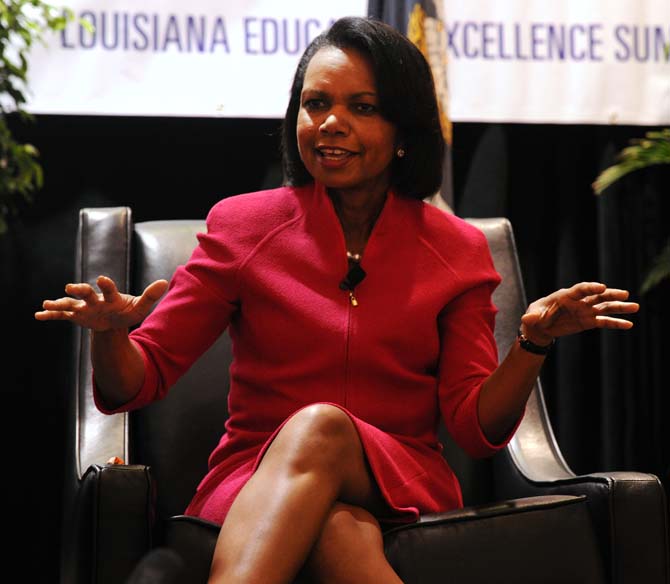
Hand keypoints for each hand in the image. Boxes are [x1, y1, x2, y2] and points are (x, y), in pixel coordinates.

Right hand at [35, 275, 168, 331]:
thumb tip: (164, 282)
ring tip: (48, 303)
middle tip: (71, 287)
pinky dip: (51, 315)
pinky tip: (38, 315)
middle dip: (79, 290)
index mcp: (111, 296)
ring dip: (60, 303)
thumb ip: (150, 295)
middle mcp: (95, 300)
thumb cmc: (128, 311)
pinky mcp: (77, 316)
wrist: (115, 321)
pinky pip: (61, 316)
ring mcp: (84, 307)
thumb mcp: (140, 307)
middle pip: (86, 292)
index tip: (102, 279)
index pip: (108, 288)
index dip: (106, 284)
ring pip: (70, 304)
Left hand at [520, 282, 639, 344]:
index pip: (580, 289)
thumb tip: (526, 319)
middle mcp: (578, 302)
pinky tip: (629, 324)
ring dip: (619, 307)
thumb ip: (532, 317)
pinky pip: (604, 322)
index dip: (591, 287)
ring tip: (635, 307)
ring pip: (604, 307)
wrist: (540, 328)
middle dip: (611, 294)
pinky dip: (615, 323)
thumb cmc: (535, 317)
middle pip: (597, 296)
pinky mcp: (588, 322)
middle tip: (625, 294)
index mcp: (565, 296)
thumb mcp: (531, 317)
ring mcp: (585, 311)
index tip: (602, 287)